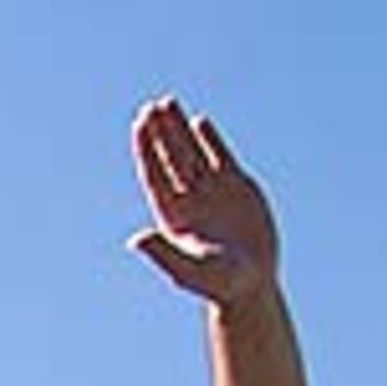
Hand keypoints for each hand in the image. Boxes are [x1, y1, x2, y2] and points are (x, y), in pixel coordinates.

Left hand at [127, 97, 279, 306]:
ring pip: (191, 152)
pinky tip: (199, 122)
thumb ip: (163, 253)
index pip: (154, 174)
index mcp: (172, 214)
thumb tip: (135, 240)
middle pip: (170, 157)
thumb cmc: (218, 283)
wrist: (251, 282)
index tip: (139, 125)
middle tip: (152, 106)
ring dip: (179, 129)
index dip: (146, 149)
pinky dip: (210, 139)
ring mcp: (212, 190)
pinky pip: (219, 156)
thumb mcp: (188, 270)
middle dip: (161, 132)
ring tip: (168, 102)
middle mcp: (189, 198)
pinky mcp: (237, 186)